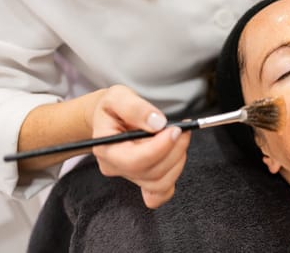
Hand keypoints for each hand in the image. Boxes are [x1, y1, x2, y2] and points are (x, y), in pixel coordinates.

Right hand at [88, 85, 190, 208]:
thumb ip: (135, 108)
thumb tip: (158, 123)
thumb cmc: (113, 107)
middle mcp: (115, 167)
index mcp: (106, 149)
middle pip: (151, 173)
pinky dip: (174, 176)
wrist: (110, 116)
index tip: (176, 130)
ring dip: (178, 159)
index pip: (134, 161)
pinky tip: (176, 156)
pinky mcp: (142, 180)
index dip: (160, 148)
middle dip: (174, 150)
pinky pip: (160, 193)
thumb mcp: (118, 96)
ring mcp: (129, 177)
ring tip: (180, 136)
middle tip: (183, 129)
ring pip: (160, 183)